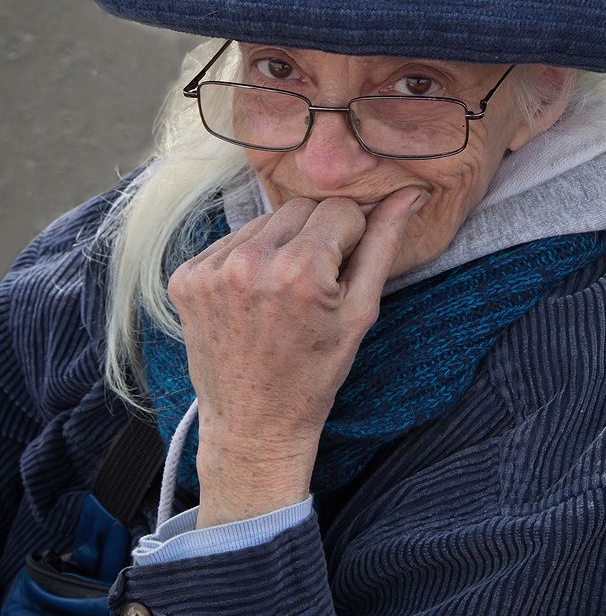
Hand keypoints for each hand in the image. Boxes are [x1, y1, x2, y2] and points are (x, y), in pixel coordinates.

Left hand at [167, 187, 429, 526]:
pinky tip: (253, 297)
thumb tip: (408, 193)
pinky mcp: (186, 277)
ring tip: (282, 292)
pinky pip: (230, 240)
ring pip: (265, 220)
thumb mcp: (360, 312)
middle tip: (315, 284)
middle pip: (301, 207)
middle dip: (316, 236)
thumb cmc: (315, 373)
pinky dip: (247, 258)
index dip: (351, 237)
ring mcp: (211, 269)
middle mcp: (250, 262)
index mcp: (300, 271)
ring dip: (281, 244)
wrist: (254, 423)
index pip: (340, 208)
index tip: (342, 274)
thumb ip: (383, 244)